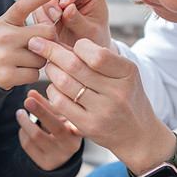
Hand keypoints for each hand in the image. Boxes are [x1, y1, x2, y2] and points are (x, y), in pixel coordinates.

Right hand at [0, 0, 59, 89]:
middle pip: (45, 34)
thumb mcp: (2, 27)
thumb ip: (23, 24)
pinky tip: (19, 71)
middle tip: (39, 44)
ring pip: (41, 58)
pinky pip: (34, 74)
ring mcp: (5, 57)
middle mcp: (4, 37)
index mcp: (4, 22)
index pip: (22, 5)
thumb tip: (52, 26)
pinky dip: (31, 74)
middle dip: (48, 40)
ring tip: (22, 60)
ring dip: (38, 60)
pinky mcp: (6, 76)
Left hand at [17, 89, 82, 170]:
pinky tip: (24, 128)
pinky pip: (28, 145)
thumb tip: (30, 93)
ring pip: (35, 136)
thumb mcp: (59, 115)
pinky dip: (23, 133)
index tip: (35, 97)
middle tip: (27, 101)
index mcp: (77, 132)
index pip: (62, 120)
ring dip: (24, 121)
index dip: (47, 111)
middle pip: (52, 127)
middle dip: (38, 112)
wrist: (63, 154)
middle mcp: (70, 147)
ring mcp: (57, 157)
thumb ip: (46, 104)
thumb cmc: (63, 128)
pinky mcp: (45, 164)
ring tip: (20, 113)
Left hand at [26, 37, 175, 173]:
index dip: (77, 46)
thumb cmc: (126, 95)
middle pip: (74, 66)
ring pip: (63, 83)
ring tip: (50, 66)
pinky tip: (55, 87)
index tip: (69, 44)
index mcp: (128, 72)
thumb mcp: (123, 73)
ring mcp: (103, 111)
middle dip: (51, 51)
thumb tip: (60, 43)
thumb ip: (98, 57)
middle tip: (38, 44)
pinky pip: (60, 102)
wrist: (137, 134)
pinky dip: (52, 90)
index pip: (96, 54)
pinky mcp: (89, 126)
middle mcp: (118, 92)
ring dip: (51, 70)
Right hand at [32, 0, 111, 48]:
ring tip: (51, 29)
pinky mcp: (45, 9)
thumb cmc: (95, 38)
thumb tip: (66, 9)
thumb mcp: (91, 31)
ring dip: (43, 11)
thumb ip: (79, 20)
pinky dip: (39, 20)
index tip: (67, 4)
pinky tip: (46, 32)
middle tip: (56, 17)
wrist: (86, 54)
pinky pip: (35, 9)